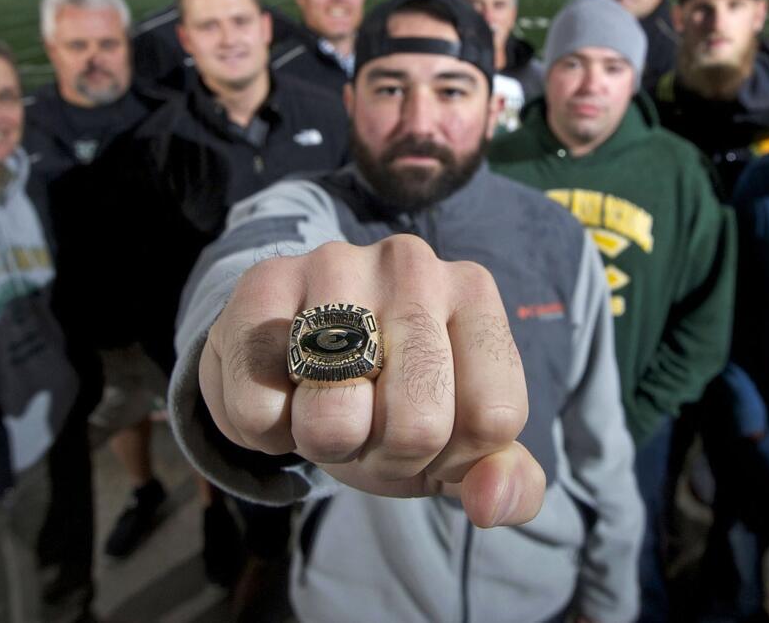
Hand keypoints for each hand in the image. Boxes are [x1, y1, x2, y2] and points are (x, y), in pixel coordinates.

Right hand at [199, 235, 545, 527]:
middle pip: (418, 424)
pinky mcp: (262, 284)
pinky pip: (260, 408)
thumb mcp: (460, 442)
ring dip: (323, 443)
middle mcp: (412, 265)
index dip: (454, 456)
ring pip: (334, 418)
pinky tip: (279, 393)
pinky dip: (266, 430)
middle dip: (387, 455)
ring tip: (323, 408)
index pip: (491, 418)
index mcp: (474, 294)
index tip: (432, 432)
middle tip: (369, 425)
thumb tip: (490, 503)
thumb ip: (508, 480)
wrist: (292, 354)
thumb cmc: (390, 399)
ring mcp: (334, 265)